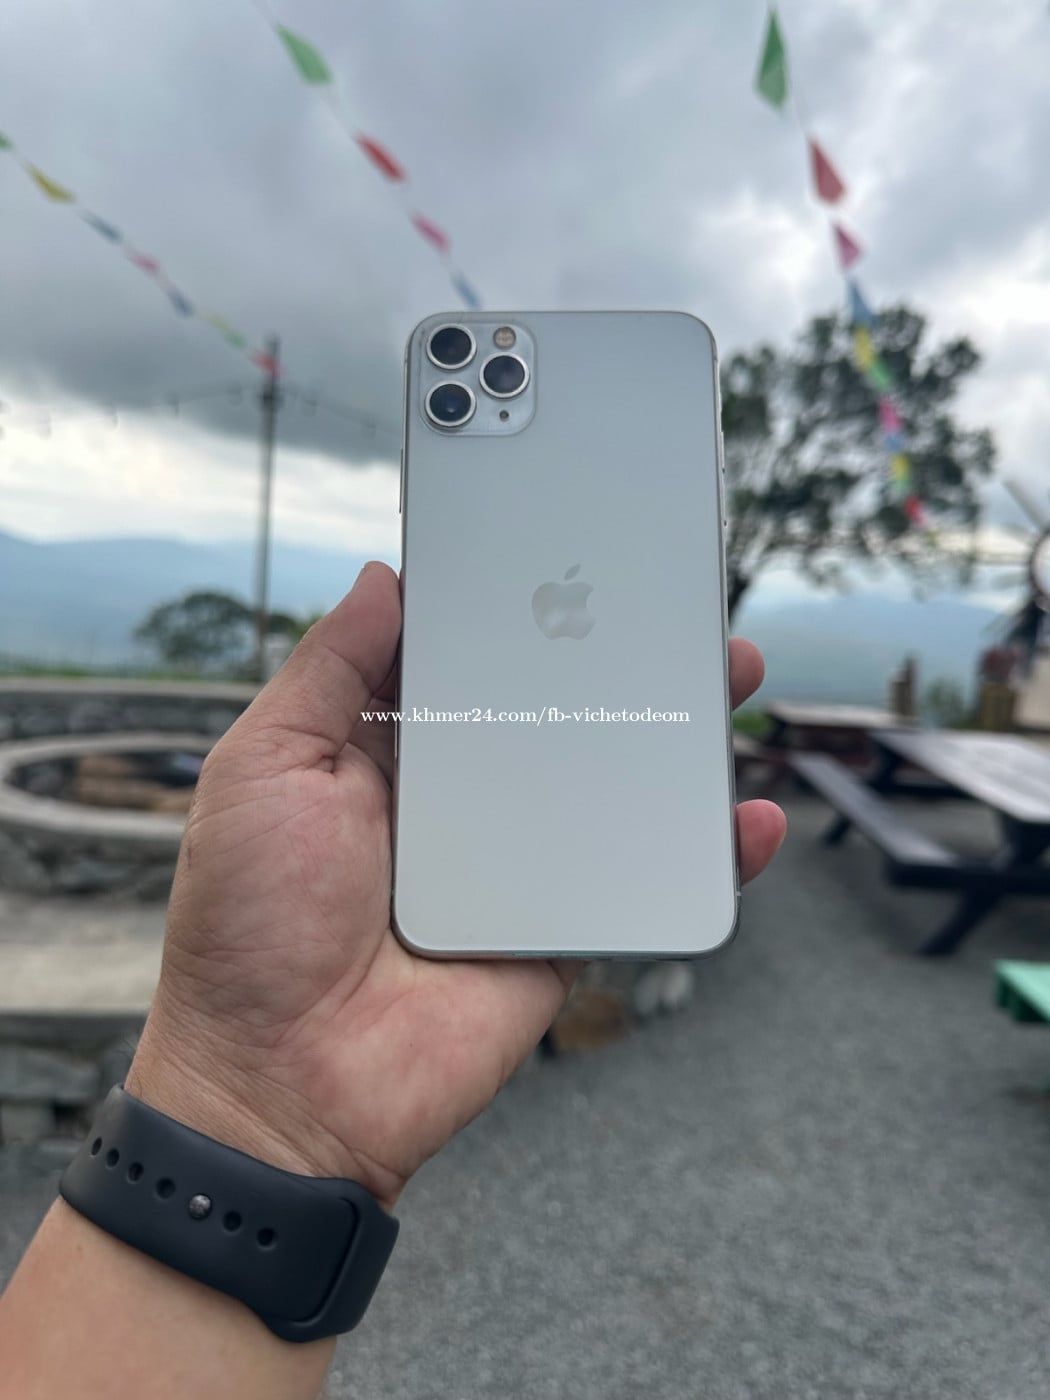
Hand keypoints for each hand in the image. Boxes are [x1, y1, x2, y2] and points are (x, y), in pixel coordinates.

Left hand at [127, 562, 784, 1210]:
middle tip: (672, 609)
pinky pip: (641, 879)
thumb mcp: (262, 768)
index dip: (517, 613)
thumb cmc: (249, 926)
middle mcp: (461, 799)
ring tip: (727, 678)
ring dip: (675, 736)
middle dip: (616, 659)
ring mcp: (519, 863)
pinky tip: (747, 817)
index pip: (469, 663)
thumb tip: (384, 577)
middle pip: (556, 712)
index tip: (568, 558)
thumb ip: (327, 671)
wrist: (284, 1082)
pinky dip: (702, 852)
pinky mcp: (561, 926)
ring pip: (612, 784)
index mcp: (390, 752)